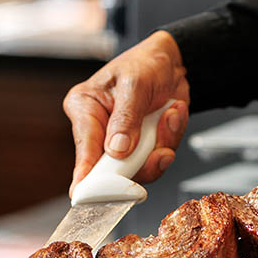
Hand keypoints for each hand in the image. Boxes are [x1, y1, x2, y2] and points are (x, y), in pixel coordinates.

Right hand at [63, 30, 189, 196]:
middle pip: (112, 168)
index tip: (85, 194)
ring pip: (139, 169)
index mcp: (84, 108)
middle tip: (159, 151)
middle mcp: (100, 131)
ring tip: (169, 115)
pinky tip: (171, 116)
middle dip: (140, 161)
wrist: (172, 63)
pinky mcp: (142, 150)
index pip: (85, 146)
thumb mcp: (135, 83)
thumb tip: (117, 150)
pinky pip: (157, 160)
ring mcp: (122, 144)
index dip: (86, 173)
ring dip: (161, 146)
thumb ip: (126, 118)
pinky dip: (170, 140)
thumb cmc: (145, 63)